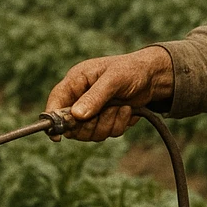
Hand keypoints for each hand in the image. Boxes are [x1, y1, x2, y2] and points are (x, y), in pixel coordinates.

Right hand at [44, 46, 174, 140]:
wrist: (153, 77)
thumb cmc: (131, 70)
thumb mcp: (113, 79)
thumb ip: (95, 96)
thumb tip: (76, 115)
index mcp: (76, 81)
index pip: (56, 101)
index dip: (53, 119)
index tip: (57, 135)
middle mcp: (80, 97)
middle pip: (71, 125)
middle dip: (91, 124)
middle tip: (109, 111)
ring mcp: (92, 111)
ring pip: (89, 133)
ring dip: (108, 124)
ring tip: (122, 107)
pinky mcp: (104, 120)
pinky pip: (106, 134)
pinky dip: (118, 125)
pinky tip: (127, 110)